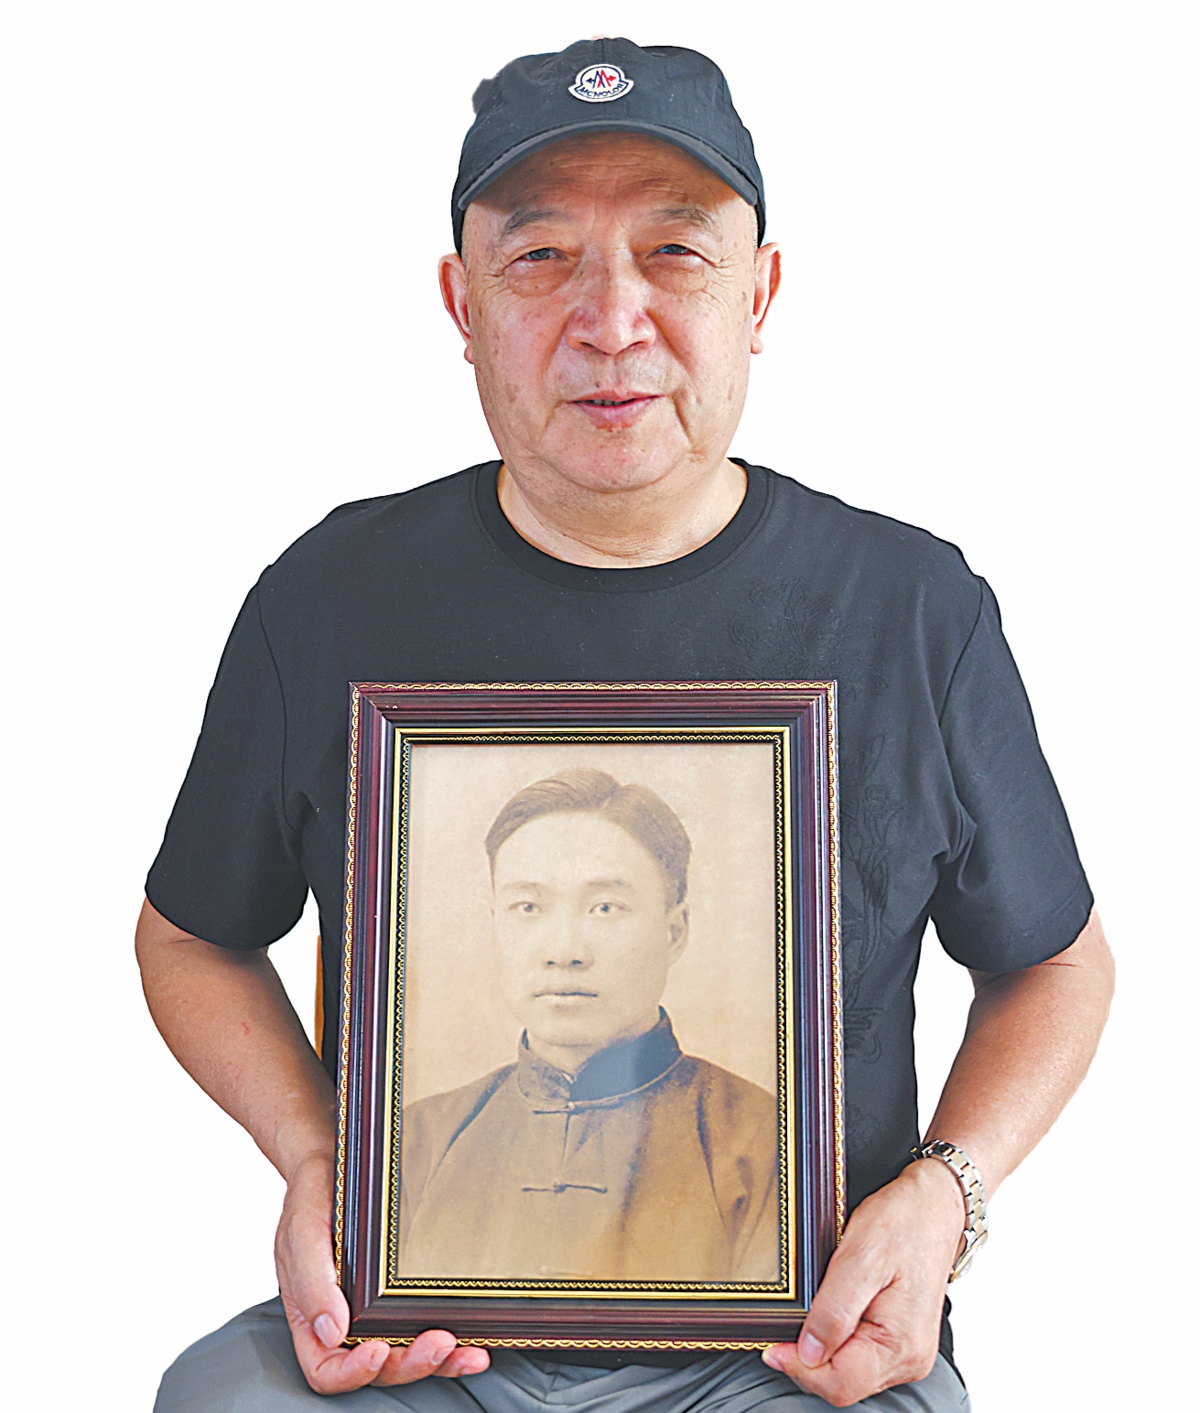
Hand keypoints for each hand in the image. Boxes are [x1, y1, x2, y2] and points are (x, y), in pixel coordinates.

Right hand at [275, 1150, 490, 1392]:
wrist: (335, 1161)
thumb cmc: (311, 1197)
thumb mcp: (302, 1233)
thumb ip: (312, 1283)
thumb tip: (332, 1332)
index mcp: (314, 1318)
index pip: (328, 1370)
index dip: (353, 1372)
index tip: (377, 1350)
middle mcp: (348, 1321)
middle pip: (379, 1367)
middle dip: (410, 1363)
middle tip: (439, 1343)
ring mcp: (379, 1309)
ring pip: (408, 1353)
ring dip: (440, 1360)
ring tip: (469, 1352)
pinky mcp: (406, 1291)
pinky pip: (427, 1323)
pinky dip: (455, 1339)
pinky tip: (476, 1338)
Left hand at [763, 1159, 962, 1407]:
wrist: (934, 1208)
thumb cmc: (902, 1224)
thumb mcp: (860, 1257)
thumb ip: (833, 1311)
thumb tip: (807, 1354)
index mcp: (900, 1345)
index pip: (839, 1385)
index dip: (799, 1368)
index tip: (773, 1343)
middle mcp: (908, 1359)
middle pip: (843, 1384)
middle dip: (809, 1359)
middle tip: (793, 1318)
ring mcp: (907, 1354)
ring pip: (850, 1373)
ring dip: (824, 1349)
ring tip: (820, 1305)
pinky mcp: (902, 1343)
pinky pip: (861, 1357)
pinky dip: (839, 1341)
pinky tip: (836, 1311)